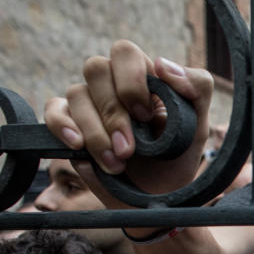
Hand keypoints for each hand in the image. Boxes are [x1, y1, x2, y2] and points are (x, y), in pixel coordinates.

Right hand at [43, 39, 213, 204]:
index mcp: (143, 77)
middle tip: (130, 148)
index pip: (125, 53)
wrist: (157, 200)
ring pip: (77, 94)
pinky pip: (54, 111)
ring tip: (117, 163)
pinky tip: (78, 144)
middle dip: (113, 111)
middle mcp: (112, 86)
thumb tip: (163, 64)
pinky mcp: (69, 127)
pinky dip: (62, 125)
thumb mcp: (199, 126)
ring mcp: (89, 105)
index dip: (131, 81)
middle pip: (95, 68)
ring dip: (96, 133)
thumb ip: (197, 88)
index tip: (147, 117)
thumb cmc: (177, 159)